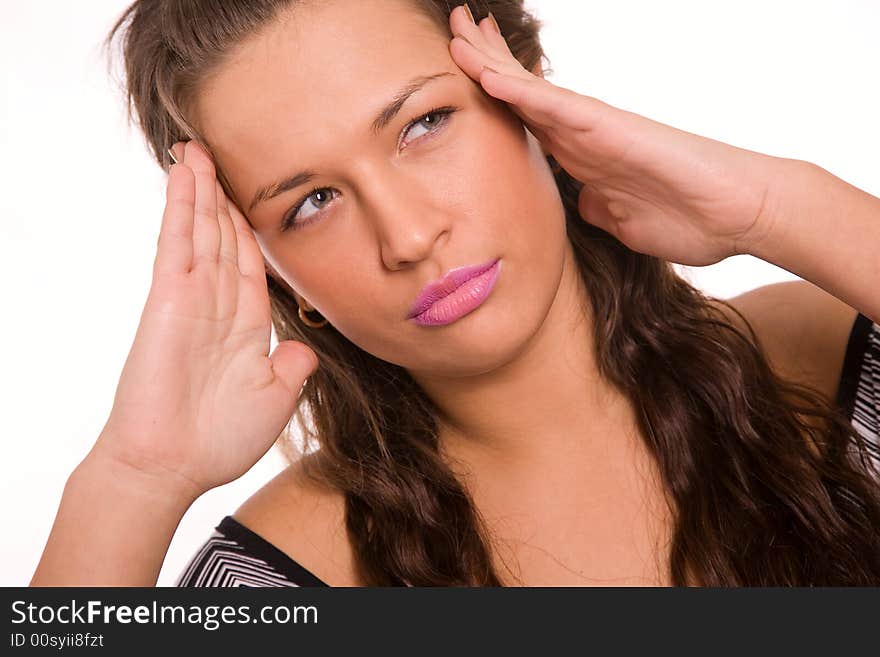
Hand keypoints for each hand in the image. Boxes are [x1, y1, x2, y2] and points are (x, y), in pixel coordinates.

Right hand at [93, 141, 317, 497]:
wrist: (173, 467)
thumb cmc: (218, 440)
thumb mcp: (274, 398)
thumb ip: (291, 367)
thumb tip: (305, 349)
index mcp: (244, 324)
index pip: (249, 261)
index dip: (249, 226)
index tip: (251, 195)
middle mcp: (218, 303)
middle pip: (222, 236)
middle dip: (221, 196)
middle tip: (216, 152)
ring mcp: (190, 297)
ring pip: (200, 229)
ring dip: (200, 189)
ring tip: (196, 149)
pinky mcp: (167, 298)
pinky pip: (177, 243)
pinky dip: (182, 208)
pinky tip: (184, 177)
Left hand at [447, 5, 787, 265]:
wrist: (740, 214)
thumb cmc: (690, 218)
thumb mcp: (623, 221)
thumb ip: (598, 206)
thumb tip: (580, 200)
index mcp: (582, 156)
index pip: (527, 120)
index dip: (494, 98)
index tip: (466, 78)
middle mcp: (584, 134)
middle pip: (523, 93)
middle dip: (486, 62)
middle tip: (454, 31)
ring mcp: (595, 128)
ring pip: (530, 90)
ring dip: (491, 62)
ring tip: (458, 32)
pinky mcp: (610, 128)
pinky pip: (555, 106)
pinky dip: (519, 90)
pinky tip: (486, 73)